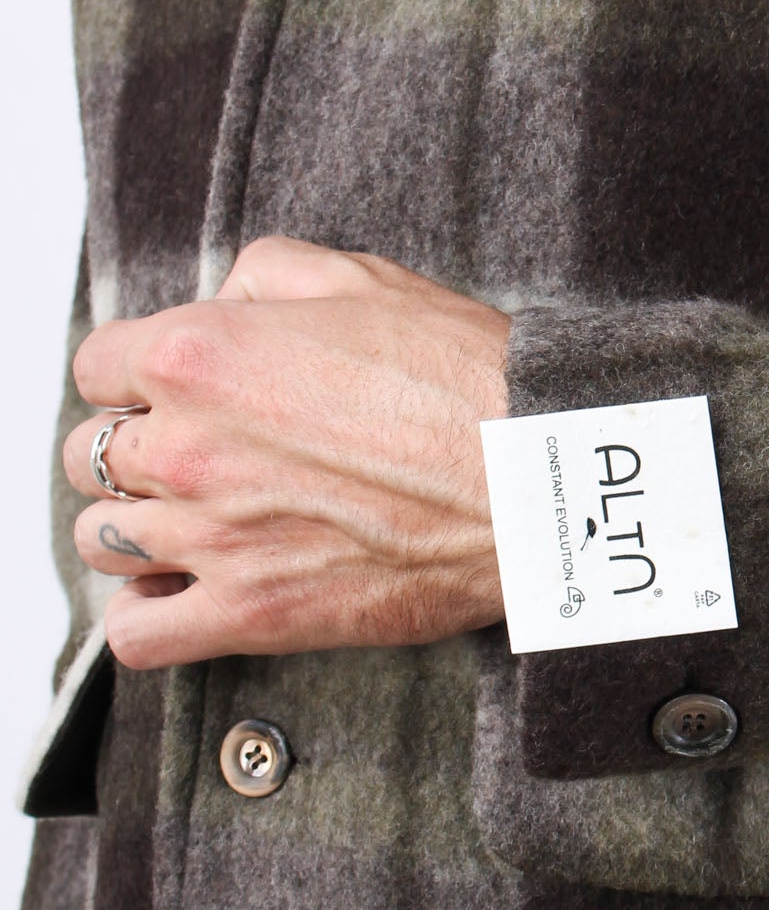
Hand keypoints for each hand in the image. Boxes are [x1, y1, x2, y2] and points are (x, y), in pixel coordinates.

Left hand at [64, 237, 510, 668]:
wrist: (535, 476)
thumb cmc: (463, 378)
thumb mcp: (359, 278)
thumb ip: (261, 276)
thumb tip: (223, 304)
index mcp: (199, 354)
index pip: (98, 364)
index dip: (136, 372)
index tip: (173, 389)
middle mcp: (186, 446)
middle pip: (91, 453)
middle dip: (137, 447)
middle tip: (197, 452)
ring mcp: (211, 535)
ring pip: (102, 538)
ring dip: (137, 526)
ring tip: (189, 520)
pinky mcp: (250, 612)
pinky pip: (138, 633)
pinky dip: (146, 616)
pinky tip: (182, 592)